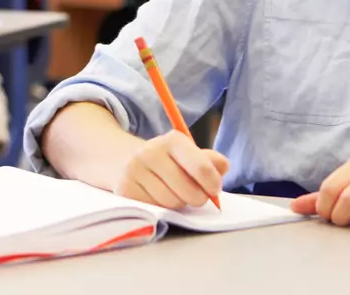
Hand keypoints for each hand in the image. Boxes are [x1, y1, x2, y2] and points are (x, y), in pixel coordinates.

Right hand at [114, 130, 228, 209]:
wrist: (125, 160)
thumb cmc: (167, 160)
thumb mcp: (188, 153)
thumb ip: (209, 160)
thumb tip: (224, 167)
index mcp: (173, 140)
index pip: (201, 167)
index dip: (213, 183)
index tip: (215, 189)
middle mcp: (151, 152)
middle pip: (188, 191)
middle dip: (198, 198)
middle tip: (198, 196)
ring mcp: (135, 171)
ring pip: (172, 203)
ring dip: (180, 204)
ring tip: (176, 194)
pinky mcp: (125, 189)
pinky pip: (155, 210)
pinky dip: (162, 208)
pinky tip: (160, 197)